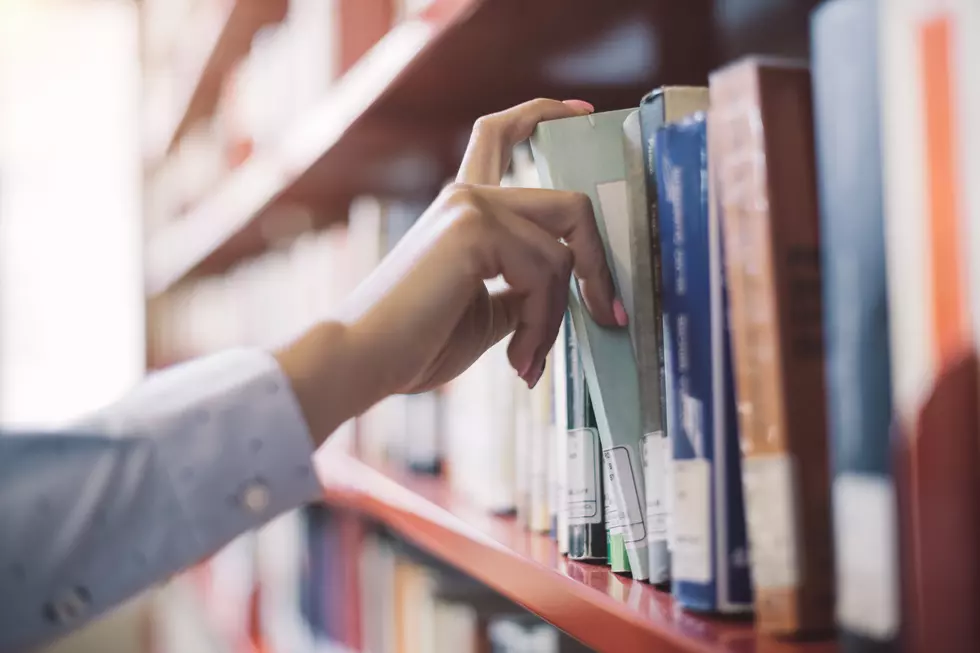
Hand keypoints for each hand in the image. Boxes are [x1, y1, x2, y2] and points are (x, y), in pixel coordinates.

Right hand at [276, 99, 624, 445]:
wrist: (363, 361)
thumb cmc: (415, 344)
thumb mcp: (487, 312)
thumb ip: (524, 289)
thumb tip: (569, 291)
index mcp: (463, 208)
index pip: (501, 134)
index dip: (545, 114)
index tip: (583, 112)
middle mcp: (467, 195)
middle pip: (568, 205)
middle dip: (598, 264)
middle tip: (607, 314)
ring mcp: (470, 206)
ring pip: (563, 251)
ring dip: (557, 316)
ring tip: (528, 358)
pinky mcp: (474, 228)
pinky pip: (547, 272)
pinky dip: (543, 323)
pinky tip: (518, 357)